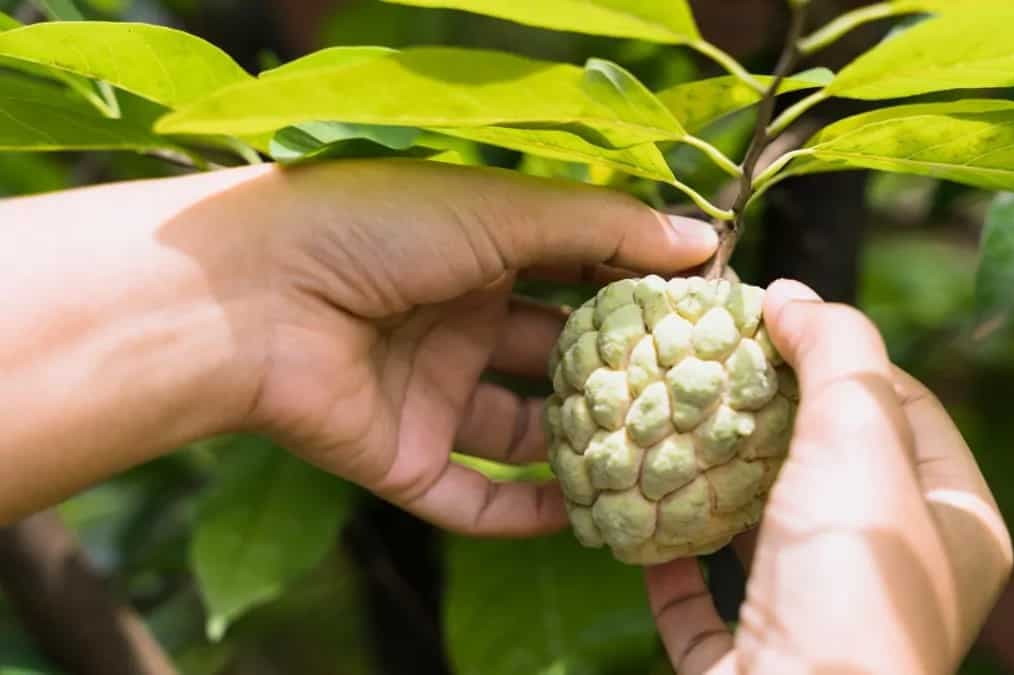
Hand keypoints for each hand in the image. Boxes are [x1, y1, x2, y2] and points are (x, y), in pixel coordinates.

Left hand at [240, 160, 718, 536]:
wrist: (251, 297)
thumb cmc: (376, 229)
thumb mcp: (504, 210)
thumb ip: (602, 228)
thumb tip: (702, 240)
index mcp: (479, 255)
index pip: (577, 277)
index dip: (638, 293)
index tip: (709, 312)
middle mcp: (458, 326)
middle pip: (559, 360)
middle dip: (622, 376)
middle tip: (699, 395)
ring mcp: (432, 396)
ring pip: (526, 436)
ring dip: (585, 449)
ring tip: (659, 462)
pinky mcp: (404, 460)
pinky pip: (476, 500)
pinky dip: (528, 513)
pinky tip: (587, 515)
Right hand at [644, 280, 1012, 673]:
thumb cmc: (849, 579)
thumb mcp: (860, 436)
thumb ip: (836, 349)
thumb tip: (792, 295)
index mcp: (955, 525)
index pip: (909, 408)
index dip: (844, 356)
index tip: (775, 322)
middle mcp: (895, 577)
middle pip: (827, 467)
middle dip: (767, 415)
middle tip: (713, 366)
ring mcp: (820, 623)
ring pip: (763, 533)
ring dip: (714, 484)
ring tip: (670, 425)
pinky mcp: (750, 662)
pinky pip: (706, 602)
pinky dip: (673, 560)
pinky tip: (642, 519)